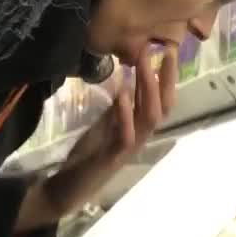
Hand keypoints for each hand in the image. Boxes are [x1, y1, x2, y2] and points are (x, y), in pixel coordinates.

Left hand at [16, 46, 176, 229]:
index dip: (166, 76)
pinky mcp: (113, 158)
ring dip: (149, 90)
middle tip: (166, 50)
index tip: (166, 49)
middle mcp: (140, 136)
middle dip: (166, 78)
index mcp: (138, 128)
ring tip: (145, 65)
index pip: (161, 100)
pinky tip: (124, 94)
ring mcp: (129, 148)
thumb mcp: (105, 125)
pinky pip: (126, 135)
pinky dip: (126, 113)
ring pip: (150, 117)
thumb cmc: (88, 157)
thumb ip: (118, 109)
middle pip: (164, 106)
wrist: (69, 187)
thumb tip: (128, 84)